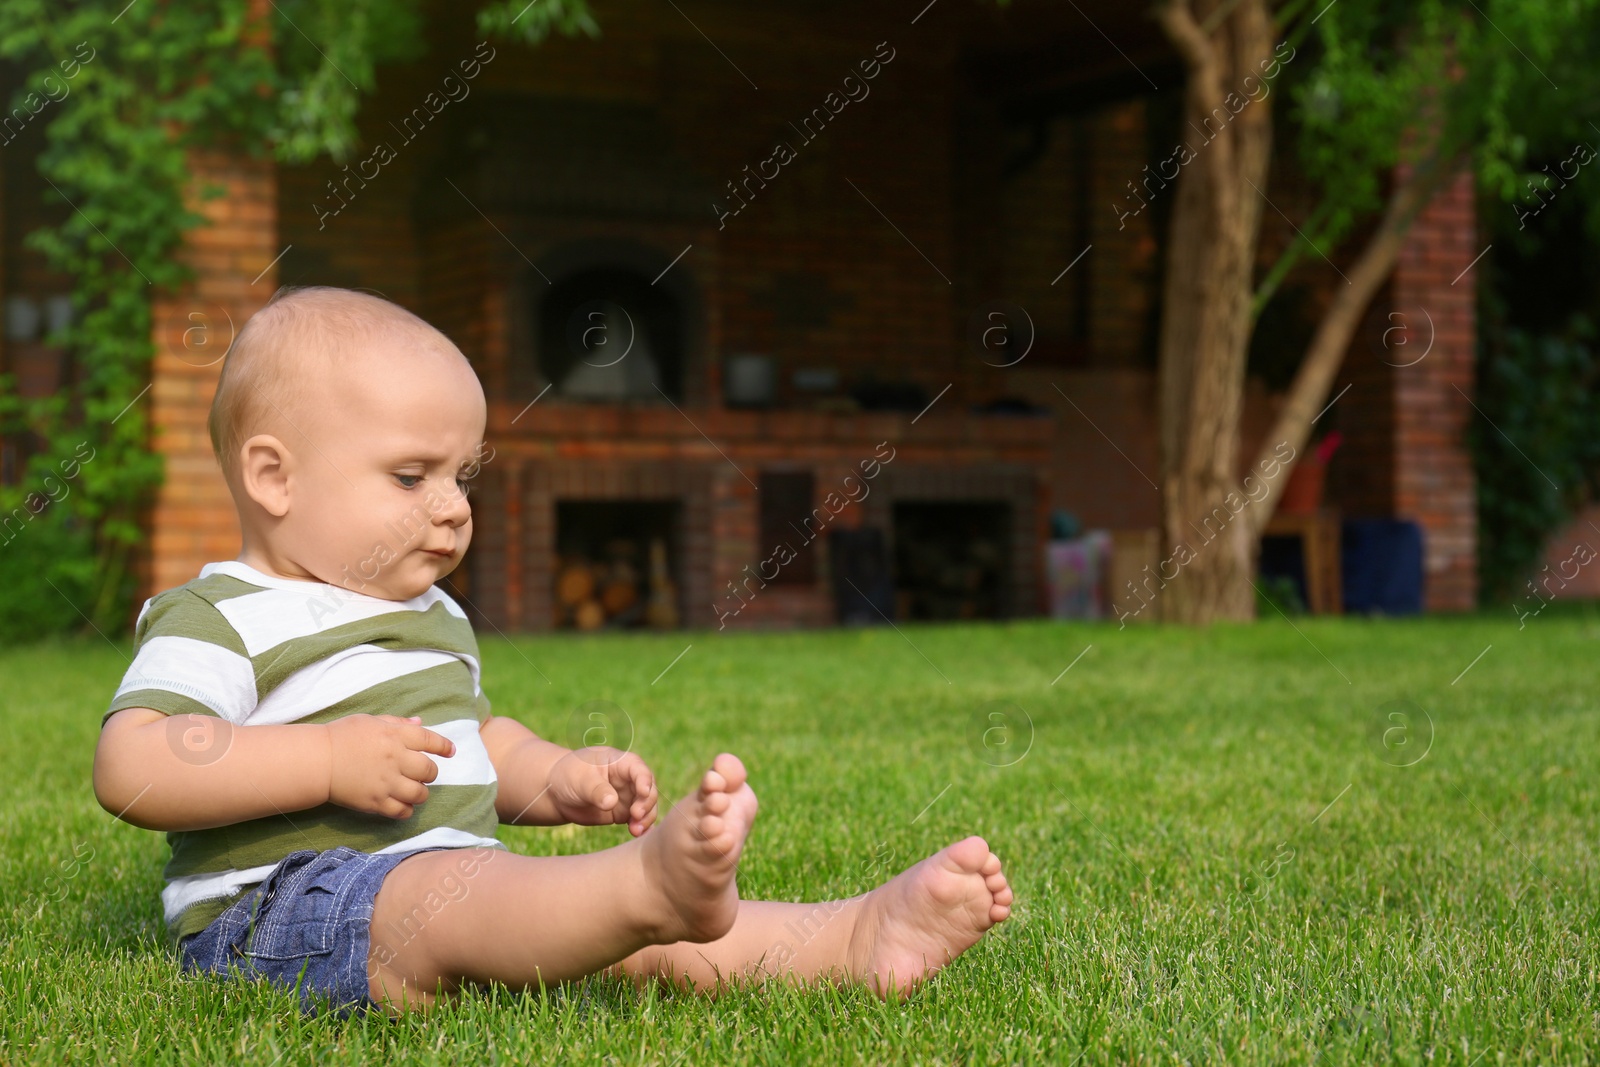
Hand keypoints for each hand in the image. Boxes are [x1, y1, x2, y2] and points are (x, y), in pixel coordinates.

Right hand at [326, 714, 455, 819]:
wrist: (317, 760)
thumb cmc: (342, 735)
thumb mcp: (371, 721)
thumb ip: (397, 723)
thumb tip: (421, 722)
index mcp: (395, 736)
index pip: (430, 740)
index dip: (444, 746)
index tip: (451, 752)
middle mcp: (396, 759)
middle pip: (429, 770)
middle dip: (430, 772)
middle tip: (422, 773)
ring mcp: (387, 783)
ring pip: (420, 794)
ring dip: (421, 793)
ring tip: (413, 790)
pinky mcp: (376, 802)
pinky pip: (402, 811)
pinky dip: (407, 810)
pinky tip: (403, 805)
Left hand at [547, 747, 657, 835]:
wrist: (557, 792)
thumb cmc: (569, 776)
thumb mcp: (579, 779)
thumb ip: (596, 789)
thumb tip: (612, 803)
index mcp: (620, 762)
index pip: (638, 768)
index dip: (644, 779)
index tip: (643, 792)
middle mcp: (629, 779)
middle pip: (648, 789)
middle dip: (646, 803)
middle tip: (636, 815)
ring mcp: (628, 797)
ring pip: (647, 807)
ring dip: (646, 819)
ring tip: (635, 831)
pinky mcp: (623, 813)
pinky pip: (638, 821)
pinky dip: (642, 828)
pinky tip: (639, 836)